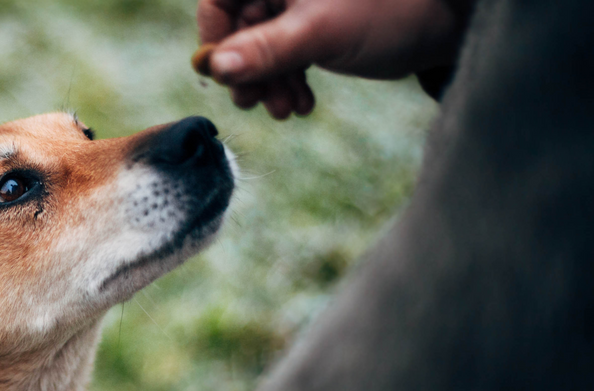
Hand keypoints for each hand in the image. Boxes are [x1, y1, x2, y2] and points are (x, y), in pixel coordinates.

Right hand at [194, 0, 469, 118]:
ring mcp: (298, 5)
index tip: (219, 72)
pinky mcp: (315, 25)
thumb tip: (215, 69)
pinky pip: (285, 53)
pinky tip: (303, 104)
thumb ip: (264, 50)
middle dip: (247, 69)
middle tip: (255, 104)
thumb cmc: (388, 12)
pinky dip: (288, 80)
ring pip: (261, 44)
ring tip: (286, 111)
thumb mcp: (319, 33)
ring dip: (268, 82)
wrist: (446, 22)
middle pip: (239, 25)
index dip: (212, 34)